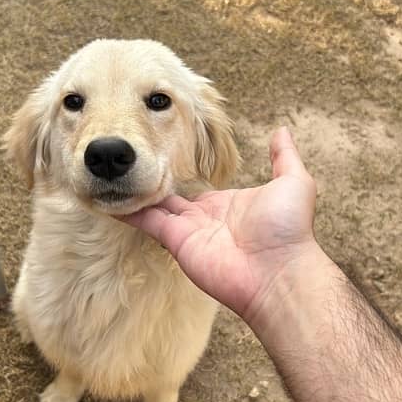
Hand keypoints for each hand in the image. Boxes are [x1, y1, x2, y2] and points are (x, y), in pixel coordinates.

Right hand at [122, 127, 318, 323]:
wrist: (278, 271)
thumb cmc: (288, 230)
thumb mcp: (294, 182)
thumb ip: (284, 157)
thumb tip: (281, 130)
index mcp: (226, 203)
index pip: (195, 187)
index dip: (177, 173)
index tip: (157, 154)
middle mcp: (203, 217)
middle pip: (169, 196)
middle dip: (149, 180)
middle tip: (127, 160)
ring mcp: (188, 229)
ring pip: (153, 206)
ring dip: (134, 191)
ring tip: (110, 172)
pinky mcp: (175, 240)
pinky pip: (147, 222)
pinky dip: (127, 211)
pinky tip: (107, 198)